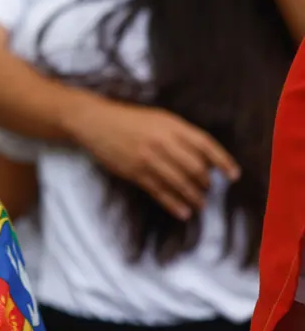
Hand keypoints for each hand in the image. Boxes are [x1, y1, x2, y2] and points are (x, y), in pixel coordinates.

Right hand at [68, 98, 239, 219]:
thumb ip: (181, 135)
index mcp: (171, 125)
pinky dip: (174, 205)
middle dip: (206, 183)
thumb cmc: (129, 119)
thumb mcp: (159, 119)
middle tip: (208, 189)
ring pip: (180, 183)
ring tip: (200, 205)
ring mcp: (148, 159)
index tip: (234, 175)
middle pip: (196, 168)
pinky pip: (160, 192)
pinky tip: (183, 212)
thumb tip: (205, 158)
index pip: (205, 145)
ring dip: (194, 197)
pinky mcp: (135, 173)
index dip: (223, 161)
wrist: (95, 122)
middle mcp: (162, 142)